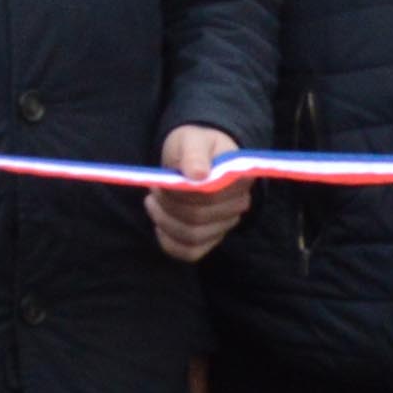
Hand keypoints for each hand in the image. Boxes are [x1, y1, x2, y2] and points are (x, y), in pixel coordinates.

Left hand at [147, 125, 251, 263]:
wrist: (193, 157)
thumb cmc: (194, 146)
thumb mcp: (192, 140)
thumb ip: (194, 154)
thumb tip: (197, 174)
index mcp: (239, 178)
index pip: (211, 197)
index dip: (182, 194)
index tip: (164, 181)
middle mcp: (238, 204)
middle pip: (198, 218)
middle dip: (168, 204)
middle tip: (154, 187)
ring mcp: (225, 224)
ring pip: (192, 237)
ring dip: (164, 221)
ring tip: (153, 201)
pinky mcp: (211, 239)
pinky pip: (190, 252)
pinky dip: (169, 242)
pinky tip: (159, 226)